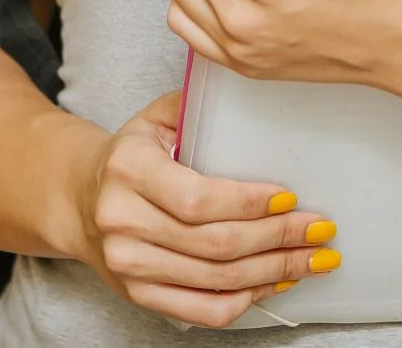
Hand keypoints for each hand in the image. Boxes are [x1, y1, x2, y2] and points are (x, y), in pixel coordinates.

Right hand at [66, 89, 339, 326]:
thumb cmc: (132, 156)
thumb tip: (255, 90)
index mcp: (128, 170)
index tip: (290, 198)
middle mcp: (123, 222)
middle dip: (277, 239)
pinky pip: (203, 310)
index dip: (249, 203)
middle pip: (214, 244)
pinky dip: (246, 300)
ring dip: (273, 271)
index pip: (198, 198)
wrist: (81, 201)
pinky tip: (276, 282)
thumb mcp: (154, 119)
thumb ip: (197, 106)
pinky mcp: (139, 296)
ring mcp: (129, 266)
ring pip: (216, 280)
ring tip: (312, 259)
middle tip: (320, 230)